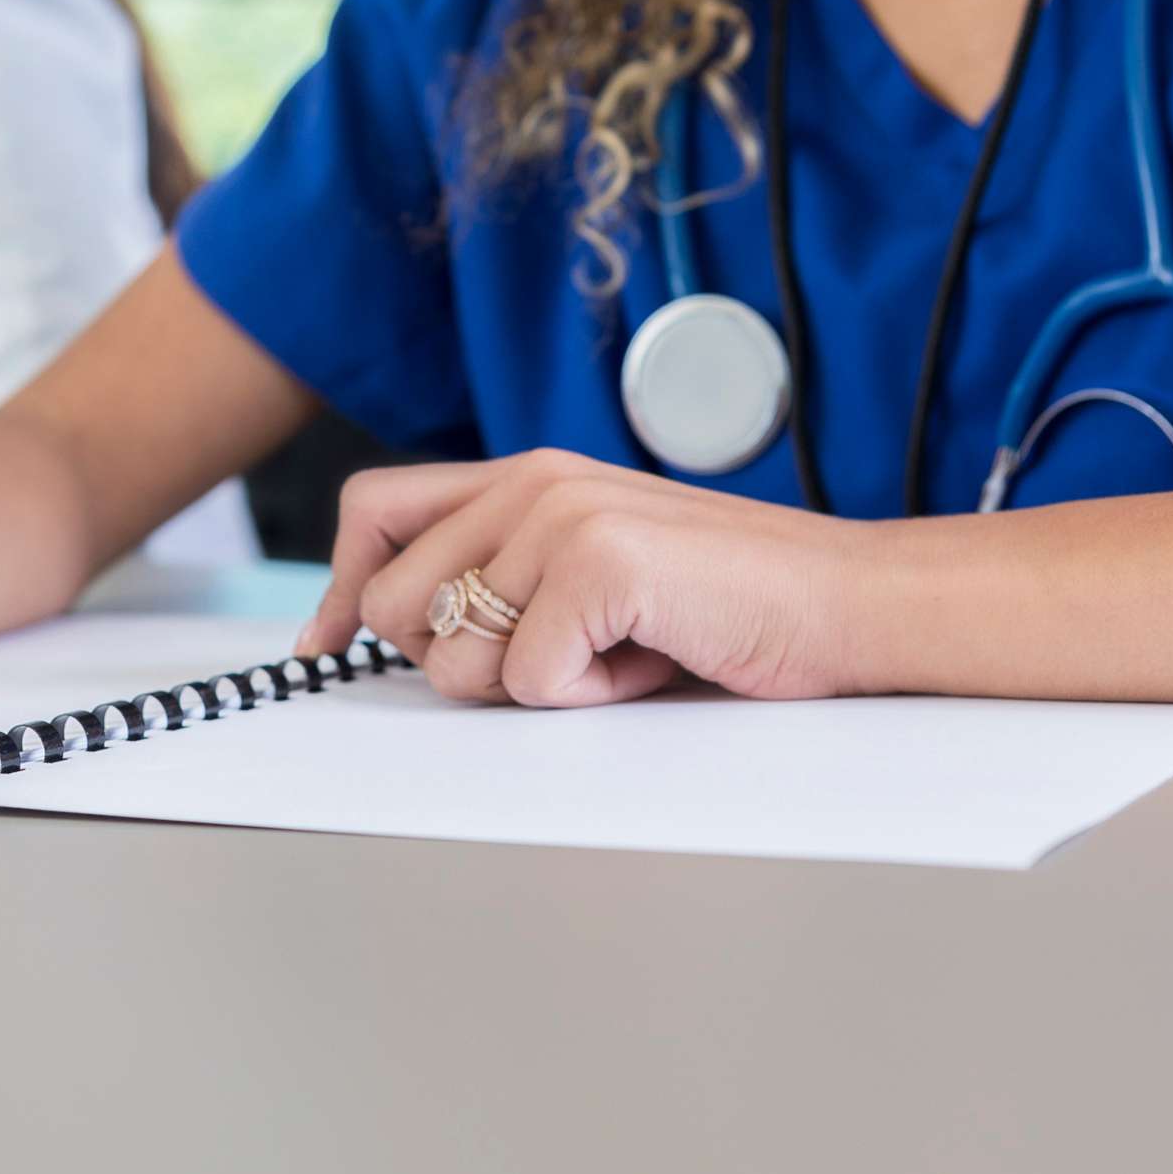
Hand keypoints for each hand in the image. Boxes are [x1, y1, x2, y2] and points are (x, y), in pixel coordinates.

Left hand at [297, 450, 876, 707]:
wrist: (847, 604)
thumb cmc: (727, 604)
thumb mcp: (592, 574)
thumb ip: (504, 577)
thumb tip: (392, 630)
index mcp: (525, 476)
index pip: (373, 512)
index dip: (338, 588)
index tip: (325, 647)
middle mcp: (532, 482)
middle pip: (390, 606)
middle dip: (454, 662)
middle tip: (555, 656)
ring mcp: (563, 516)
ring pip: (454, 660)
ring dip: (532, 686)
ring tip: (617, 651)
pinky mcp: (598, 564)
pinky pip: (527, 681)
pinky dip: (587, 697)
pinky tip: (649, 660)